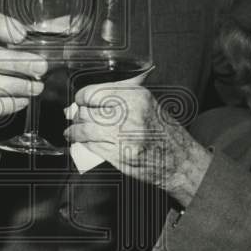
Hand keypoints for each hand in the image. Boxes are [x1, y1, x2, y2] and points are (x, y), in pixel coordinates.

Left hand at [64, 85, 211, 206]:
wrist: (179, 158)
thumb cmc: (162, 130)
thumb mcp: (146, 102)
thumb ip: (119, 97)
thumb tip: (89, 99)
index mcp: (134, 96)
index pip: (94, 93)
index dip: (82, 98)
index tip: (79, 101)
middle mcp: (129, 114)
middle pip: (87, 112)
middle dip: (76, 116)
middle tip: (74, 117)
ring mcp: (124, 136)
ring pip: (86, 131)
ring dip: (74, 132)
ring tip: (72, 132)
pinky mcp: (120, 156)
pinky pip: (93, 147)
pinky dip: (84, 145)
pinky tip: (83, 143)